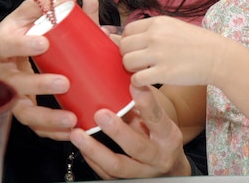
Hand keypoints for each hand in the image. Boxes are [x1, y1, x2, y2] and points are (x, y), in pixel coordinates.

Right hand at [0, 0, 78, 140]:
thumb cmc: (14, 35)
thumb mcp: (23, 17)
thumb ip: (46, 6)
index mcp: (1, 47)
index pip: (6, 46)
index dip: (22, 46)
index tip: (43, 43)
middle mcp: (2, 75)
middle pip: (15, 85)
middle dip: (38, 85)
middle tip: (64, 82)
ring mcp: (10, 97)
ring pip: (24, 113)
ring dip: (48, 118)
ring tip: (72, 119)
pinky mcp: (21, 111)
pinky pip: (34, 127)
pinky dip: (52, 132)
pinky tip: (72, 131)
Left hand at [69, 85, 191, 178]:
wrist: (170, 168)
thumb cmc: (160, 137)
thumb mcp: (159, 121)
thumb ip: (143, 105)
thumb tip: (123, 76)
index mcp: (168, 136)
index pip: (158, 118)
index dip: (146, 103)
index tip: (134, 84)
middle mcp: (158, 157)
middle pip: (137, 146)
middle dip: (117, 131)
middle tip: (100, 113)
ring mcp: (142, 172)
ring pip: (117, 166)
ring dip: (95, 149)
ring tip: (77, 134)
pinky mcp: (128, 181)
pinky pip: (107, 174)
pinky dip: (92, 160)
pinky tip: (81, 147)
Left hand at [120, 16, 221, 86]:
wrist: (219, 57)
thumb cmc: (197, 43)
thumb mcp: (173, 27)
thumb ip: (151, 31)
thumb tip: (121, 36)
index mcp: (157, 22)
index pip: (127, 31)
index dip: (128, 42)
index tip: (137, 50)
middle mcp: (155, 36)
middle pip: (124, 47)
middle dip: (128, 56)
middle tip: (140, 63)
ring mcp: (158, 54)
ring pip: (127, 62)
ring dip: (132, 69)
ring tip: (144, 71)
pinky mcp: (163, 73)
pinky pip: (137, 79)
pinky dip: (139, 82)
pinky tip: (149, 81)